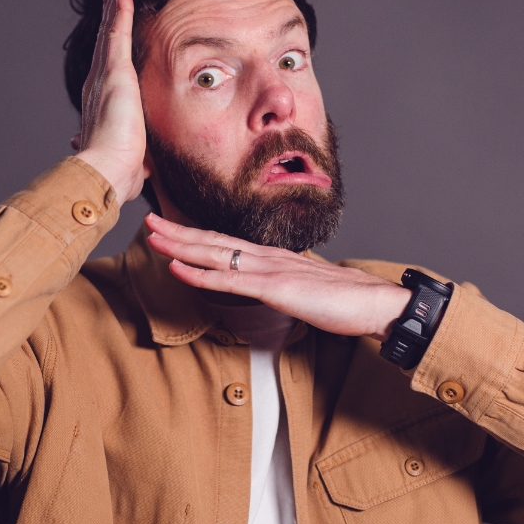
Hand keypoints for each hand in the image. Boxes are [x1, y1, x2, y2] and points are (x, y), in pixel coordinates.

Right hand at [74, 0, 147, 202]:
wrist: (105, 173)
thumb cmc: (118, 174)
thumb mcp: (134, 162)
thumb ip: (138, 160)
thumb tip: (141, 170)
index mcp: (103, 104)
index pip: (109, 66)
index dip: (111, 46)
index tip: (114, 29)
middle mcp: (98, 85)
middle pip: (106, 42)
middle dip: (110, 15)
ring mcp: (104, 76)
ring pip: (110, 29)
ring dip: (114, 1)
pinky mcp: (115, 71)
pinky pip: (118, 29)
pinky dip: (119, 4)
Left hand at [146, 214, 411, 339]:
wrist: (377, 303)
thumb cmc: (346, 300)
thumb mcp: (304, 289)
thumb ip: (281, 285)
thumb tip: (265, 288)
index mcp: (273, 257)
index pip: (227, 242)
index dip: (195, 235)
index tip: (170, 228)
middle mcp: (267, 256)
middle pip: (214, 240)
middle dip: (177, 231)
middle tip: (146, 220)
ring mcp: (270, 270)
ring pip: (216, 254)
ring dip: (180, 244)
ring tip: (152, 235)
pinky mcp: (276, 288)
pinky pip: (230, 280)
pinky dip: (200, 273)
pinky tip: (177, 267)